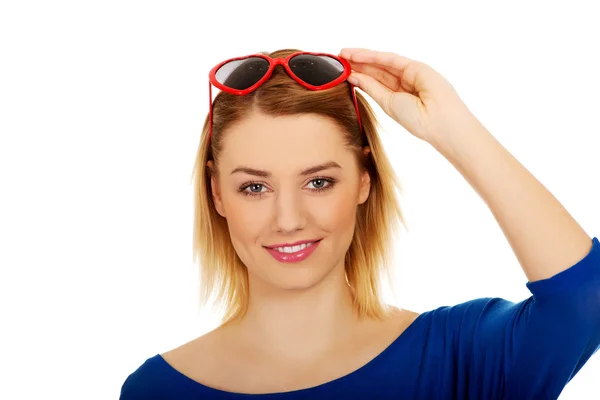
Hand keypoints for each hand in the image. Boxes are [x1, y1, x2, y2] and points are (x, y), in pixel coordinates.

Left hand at [339, 48, 478, 147]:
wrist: (439, 122)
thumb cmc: (418, 121)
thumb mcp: (388, 104)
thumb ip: (372, 89)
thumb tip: (354, 78)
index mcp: (398, 96)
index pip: (374, 83)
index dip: (358, 76)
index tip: (341, 73)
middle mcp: (404, 83)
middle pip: (376, 71)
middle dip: (357, 65)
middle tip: (338, 60)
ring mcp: (410, 73)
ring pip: (381, 63)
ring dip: (362, 57)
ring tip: (343, 54)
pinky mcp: (415, 66)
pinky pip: (390, 59)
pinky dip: (373, 56)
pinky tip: (357, 55)